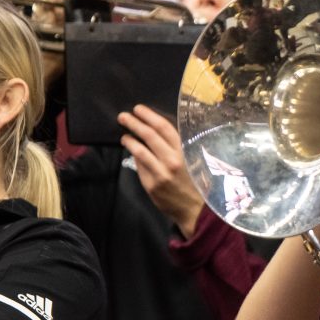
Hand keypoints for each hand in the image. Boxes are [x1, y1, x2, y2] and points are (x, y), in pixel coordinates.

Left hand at [118, 104, 204, 237]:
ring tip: (124, 136)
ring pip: (140, 151)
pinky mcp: (151, 185)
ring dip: (129, 140)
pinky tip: (132, 152)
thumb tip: (156, 133)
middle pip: (149, 136)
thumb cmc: (196, 182)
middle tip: (123, 116)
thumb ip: (178, 147)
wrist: (196, 210)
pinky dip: (135, 157)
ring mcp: (160, 173)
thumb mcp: (193, 160)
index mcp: (184, 151)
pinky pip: (140, 167)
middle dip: (134, 123)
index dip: (149, 116)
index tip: (138, 109)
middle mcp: (172, 160)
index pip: (163, 127)